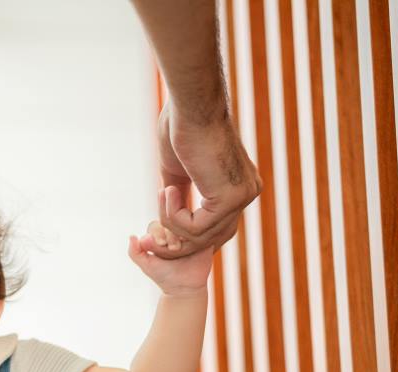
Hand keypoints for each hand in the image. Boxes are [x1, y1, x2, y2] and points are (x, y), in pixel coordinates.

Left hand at [129, 221, 212, 295]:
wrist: (185, 288)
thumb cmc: (164, 276)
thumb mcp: (146, 265)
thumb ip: (135, 252)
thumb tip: (132, 236)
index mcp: (159, 237)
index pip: (156, 226)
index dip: (157, 233)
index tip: (160, 244)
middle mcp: (174, 234)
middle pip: (170, 223)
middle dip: (169, 234)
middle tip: (172, 248)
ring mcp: (188, 236)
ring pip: (185, 225)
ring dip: (181, 235)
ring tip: (179, 249)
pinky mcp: (202, 240)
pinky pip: (200, 230)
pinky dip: (195, 234)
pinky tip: (192, 244)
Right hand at [137, 101, 260, 258]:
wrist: (190, 105)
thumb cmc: (181, 128)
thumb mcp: (177, 172)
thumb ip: (179, 198)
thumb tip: (168, 223)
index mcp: (239, 186)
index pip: (216, 229)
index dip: (184, 234)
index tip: (157, 227)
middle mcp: (247, 193)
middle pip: (211, 239)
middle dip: (176, 240)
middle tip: (150, 232)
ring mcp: (242, 197)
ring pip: (199, 237)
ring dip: (170, 221)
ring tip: (162, 193)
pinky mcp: (229, 198)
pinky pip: (195, 228)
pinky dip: (172, 215)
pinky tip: (166, 191)